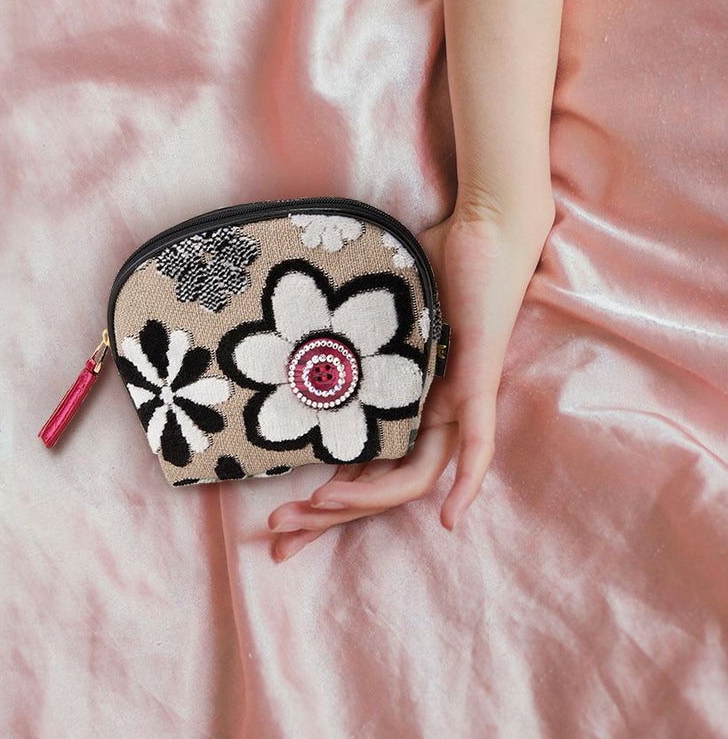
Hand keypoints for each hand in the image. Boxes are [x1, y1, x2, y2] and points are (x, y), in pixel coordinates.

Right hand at [268, 195, 553, 561]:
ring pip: (417, 474)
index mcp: (400, 406)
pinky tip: (448, 520)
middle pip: (381, 484)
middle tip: (280, 533)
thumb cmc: (424, 266)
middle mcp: (426, 414)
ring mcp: (453, 401)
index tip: (281, 521)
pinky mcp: (477, 380)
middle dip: (328, 515)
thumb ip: (342, 345)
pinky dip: (467, 483)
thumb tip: (287, 354)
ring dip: (367, 501)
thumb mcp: (368, 320)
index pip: (360, 468)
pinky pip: (478, 441)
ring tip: (317, 511)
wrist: (479, 226)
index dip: (323, 501)